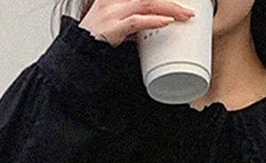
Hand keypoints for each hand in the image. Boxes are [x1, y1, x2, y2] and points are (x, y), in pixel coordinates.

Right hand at [79, 0, 195, 46]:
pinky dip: (154, 21)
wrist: (77, 54)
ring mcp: (112, 11)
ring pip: (146, 3)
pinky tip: (166, 21)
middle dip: (169, 0)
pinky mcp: (112, 27)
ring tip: (185, 15)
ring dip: (169, 8)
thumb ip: (132, 18)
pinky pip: (137, 21)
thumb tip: (154, 21)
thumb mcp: (115, 22)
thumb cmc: (95, 40)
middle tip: (188, 10)